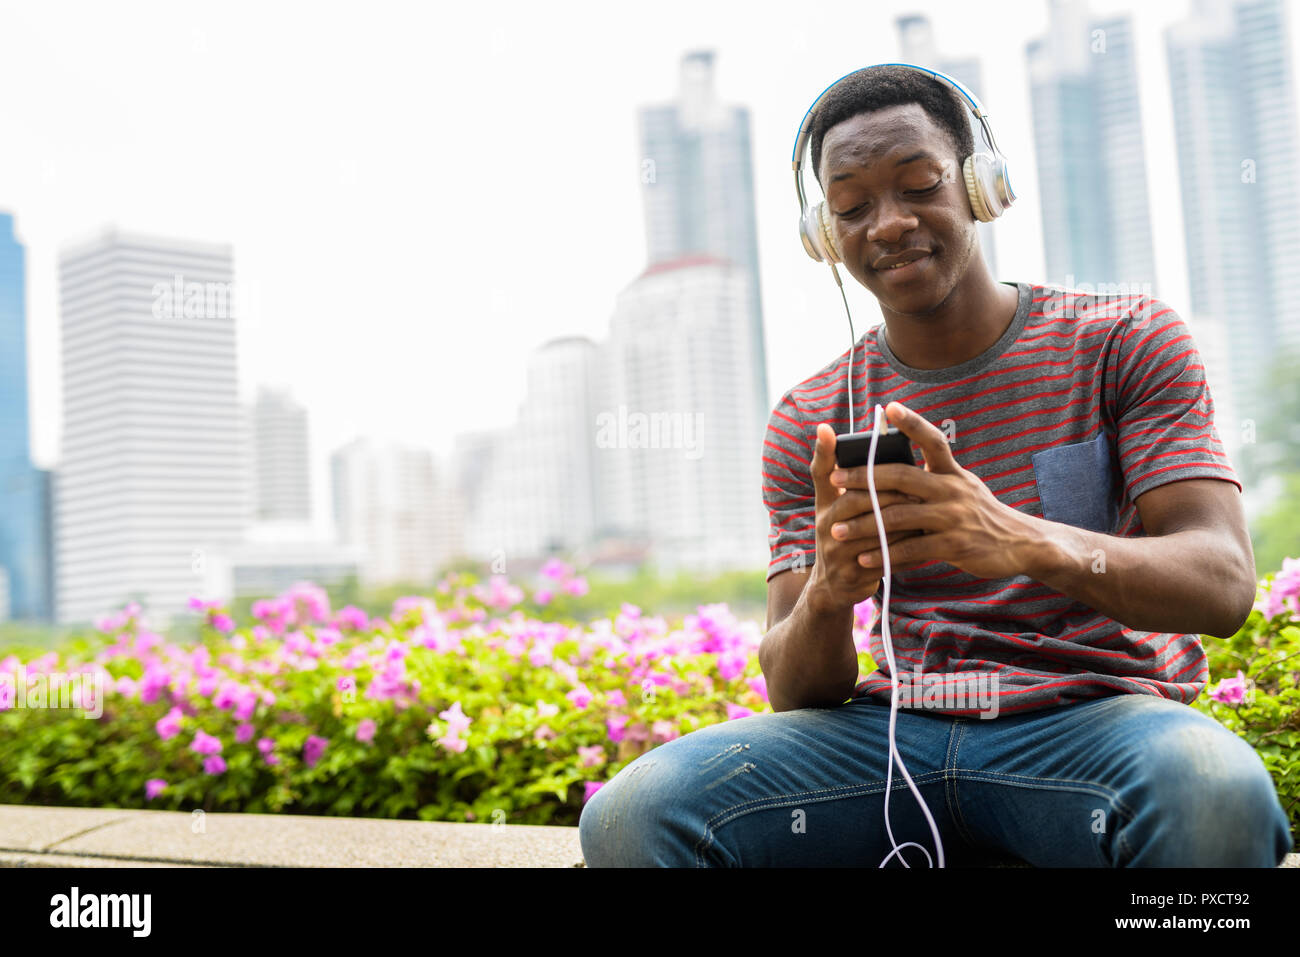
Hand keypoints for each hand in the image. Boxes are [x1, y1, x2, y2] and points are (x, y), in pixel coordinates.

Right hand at [805, 421, 925, 615]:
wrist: (834, 587)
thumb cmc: (844, 538)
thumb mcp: (837, 509)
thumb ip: (851, 481)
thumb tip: (862, 445)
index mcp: (824, 505)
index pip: (820, 473)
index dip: (822, 451)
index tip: (827, 428)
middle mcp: (825, 525)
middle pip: (857, 499)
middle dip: (890, 491)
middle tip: (918, 485)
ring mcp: (837, 551)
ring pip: (876, 528)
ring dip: (904, 519)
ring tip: (927, 510)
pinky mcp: (853, 573)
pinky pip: (886, 556)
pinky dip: (907, 547)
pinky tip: (925, 540)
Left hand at [828, 401, 1036, 580]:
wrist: (1020, 545)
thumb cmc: (981, 515)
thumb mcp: (964, 487)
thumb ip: (934, 477)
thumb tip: (897, 463)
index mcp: (952, 472)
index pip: (932, 440)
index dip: (912, 423)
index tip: (890, 407)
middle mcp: (952, 489)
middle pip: (901, 477)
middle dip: (863, 477)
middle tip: (834, 478)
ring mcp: (953, 517)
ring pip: (898, 517)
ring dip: (864, 524)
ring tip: (837, 530)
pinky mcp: (954, 545)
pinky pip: (910, 550)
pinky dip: (884, 554)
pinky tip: (864, 558)